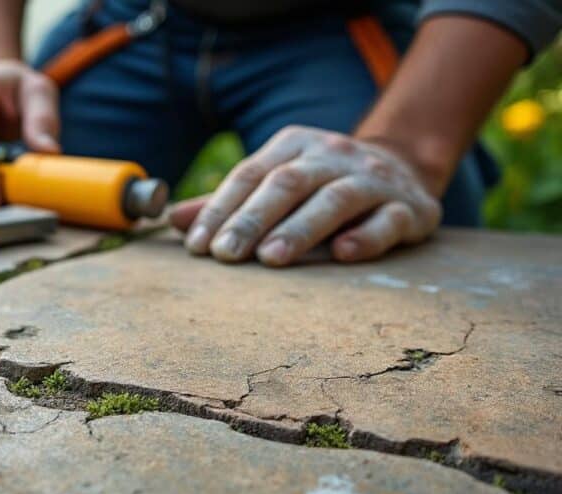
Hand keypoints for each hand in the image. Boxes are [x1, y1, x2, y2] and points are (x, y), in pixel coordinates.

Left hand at [170, 126, 442, 265]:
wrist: (405, 166)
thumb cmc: (321, 183)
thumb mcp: (276, 180)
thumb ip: (228, 203)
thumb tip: (173, 221)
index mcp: (293, 145)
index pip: (249, 175)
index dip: (220, 209)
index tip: (196, 247)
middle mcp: (332, 155)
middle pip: (287, 183)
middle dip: (252, 219)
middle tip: (225, 255)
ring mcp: (373, 179)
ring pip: (335, 199)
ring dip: (300, 228)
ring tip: (270, 259)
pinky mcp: (409, 207)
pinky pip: (388, 220)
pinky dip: (367, 236)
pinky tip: (343, 254)